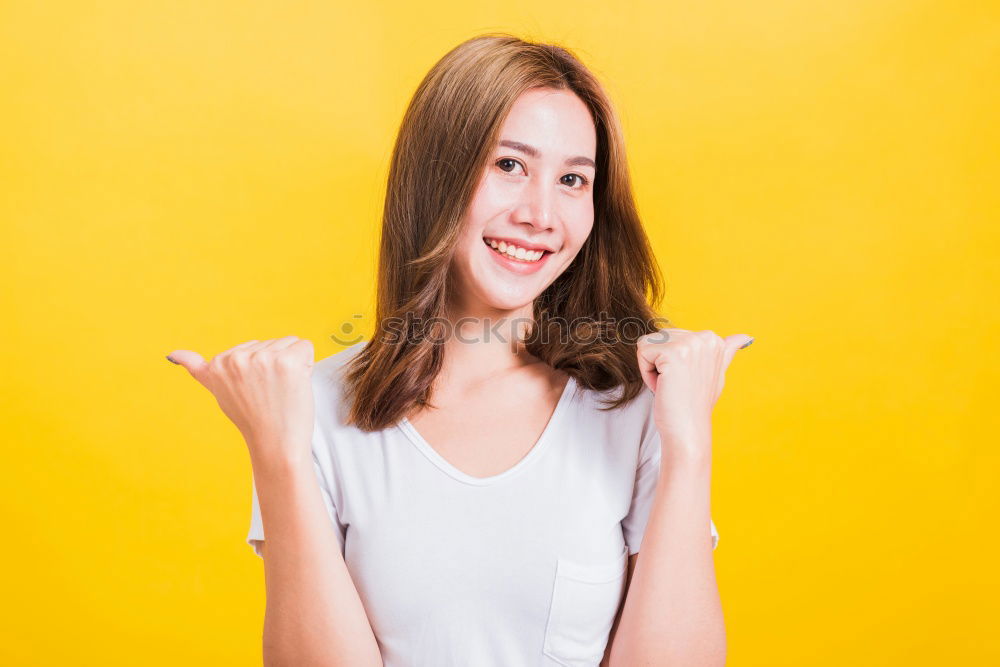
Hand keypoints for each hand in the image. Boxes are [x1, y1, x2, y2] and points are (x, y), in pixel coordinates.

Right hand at [166, 336, 315, 465]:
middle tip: (271, 394)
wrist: (276, 444)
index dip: (259, 370)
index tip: (254, 392)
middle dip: (276, 365)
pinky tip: (296, 385)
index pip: (251, 348)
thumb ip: (200, 370)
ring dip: (292, 365)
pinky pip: (306, 346)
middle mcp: (236, 359)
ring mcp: (262, 359)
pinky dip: (307, 364)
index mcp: (218, 364)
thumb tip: (171, 354)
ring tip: (282, 392)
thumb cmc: (253, 419)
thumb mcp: (219, 391)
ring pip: (289, 344)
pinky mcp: (287, 362)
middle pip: (271, 343)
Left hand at [636, 328, 753, 458]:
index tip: (685, 378)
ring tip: (672, 385)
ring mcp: (690, 343)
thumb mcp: (716, 373)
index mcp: (713, 339)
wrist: (689, 429)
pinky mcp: (672, 353)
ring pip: (648, 344)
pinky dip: (646, 373)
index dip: (671, 361)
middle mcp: (704, 337)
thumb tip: (746, 336)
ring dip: (652, 368)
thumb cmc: (696, 403)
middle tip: (677, 384)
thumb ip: (725, 352)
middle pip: (658, 338)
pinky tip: (664, 386)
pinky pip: (642, 353)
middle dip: (660, 362)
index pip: (671, 337)